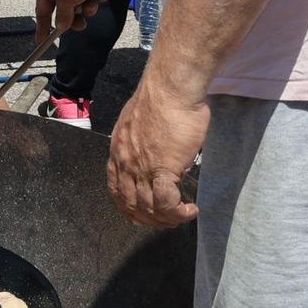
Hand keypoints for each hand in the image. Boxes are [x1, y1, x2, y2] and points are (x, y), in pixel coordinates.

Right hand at [34, 0, 112, 44]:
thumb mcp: (66, 0)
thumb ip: (62, 16)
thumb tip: (60, 27)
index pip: (42, 11)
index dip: (42, 26)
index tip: (41, 40)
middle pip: (65, 11)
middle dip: (74, 18)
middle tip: (80, 25)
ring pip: (82, 6)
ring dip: (89, 6)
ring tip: (92, 0)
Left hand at [106, 73, 205, 227]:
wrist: (171, 88)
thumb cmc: (163, 99)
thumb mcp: (140, 123)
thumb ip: (142, 141)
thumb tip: (154, 150)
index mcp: (118, 151)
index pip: (117, 189)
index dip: (130, 206)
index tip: (145, 212)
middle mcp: (125, 163)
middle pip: (131, 204)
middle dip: (150, 219)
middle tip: (168, 219)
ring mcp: (141, 167)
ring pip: (148, 208)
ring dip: (167, 218)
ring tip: (183, 215)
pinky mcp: (162, 168)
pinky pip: (166, 203)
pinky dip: (178, 212)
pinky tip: (190, 210)